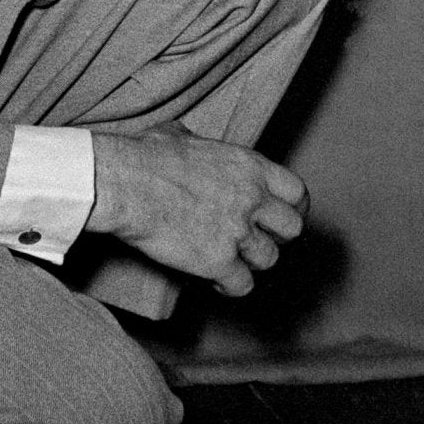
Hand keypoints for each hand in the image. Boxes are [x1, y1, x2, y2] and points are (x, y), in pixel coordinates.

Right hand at [87, 125, 307, 297]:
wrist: (126, 184)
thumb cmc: (146, 157)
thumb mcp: (182, 136)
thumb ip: (202, 146)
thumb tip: (190, 142)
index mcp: (249, 166)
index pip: (297, 191)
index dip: (293, 208)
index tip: (281, 217)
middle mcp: (251, 198)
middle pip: (292, 229)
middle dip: (277, 237)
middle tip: (257, 241)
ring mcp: (237, 231)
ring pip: (270, 260)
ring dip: (251, 263)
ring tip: (232, 261)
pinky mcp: (218, 261)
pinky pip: (242, 285)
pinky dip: (230, 287)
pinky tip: (215, 281)